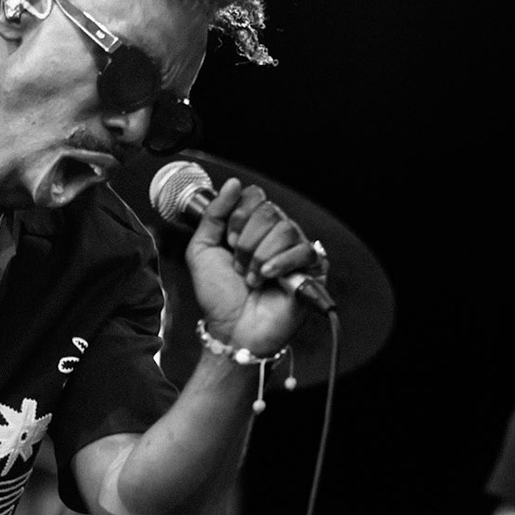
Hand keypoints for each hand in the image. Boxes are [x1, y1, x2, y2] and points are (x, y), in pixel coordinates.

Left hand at [184, 177, 321, 356]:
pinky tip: (267, 277)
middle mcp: (276, 235)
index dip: (237, 217)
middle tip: (239, 265)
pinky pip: (304, 250)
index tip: (228, 243)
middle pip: (269, 211)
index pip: (254, 197)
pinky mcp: (312, 270)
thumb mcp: (202, 250)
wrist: (232, 330)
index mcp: (253, 227)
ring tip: (252, 278)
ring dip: (259, 256)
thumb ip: (212, 215)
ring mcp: (295, 251)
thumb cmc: (219, 296)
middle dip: (246, 241)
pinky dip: (280, 263)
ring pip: (285, 229)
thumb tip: (232, 184)